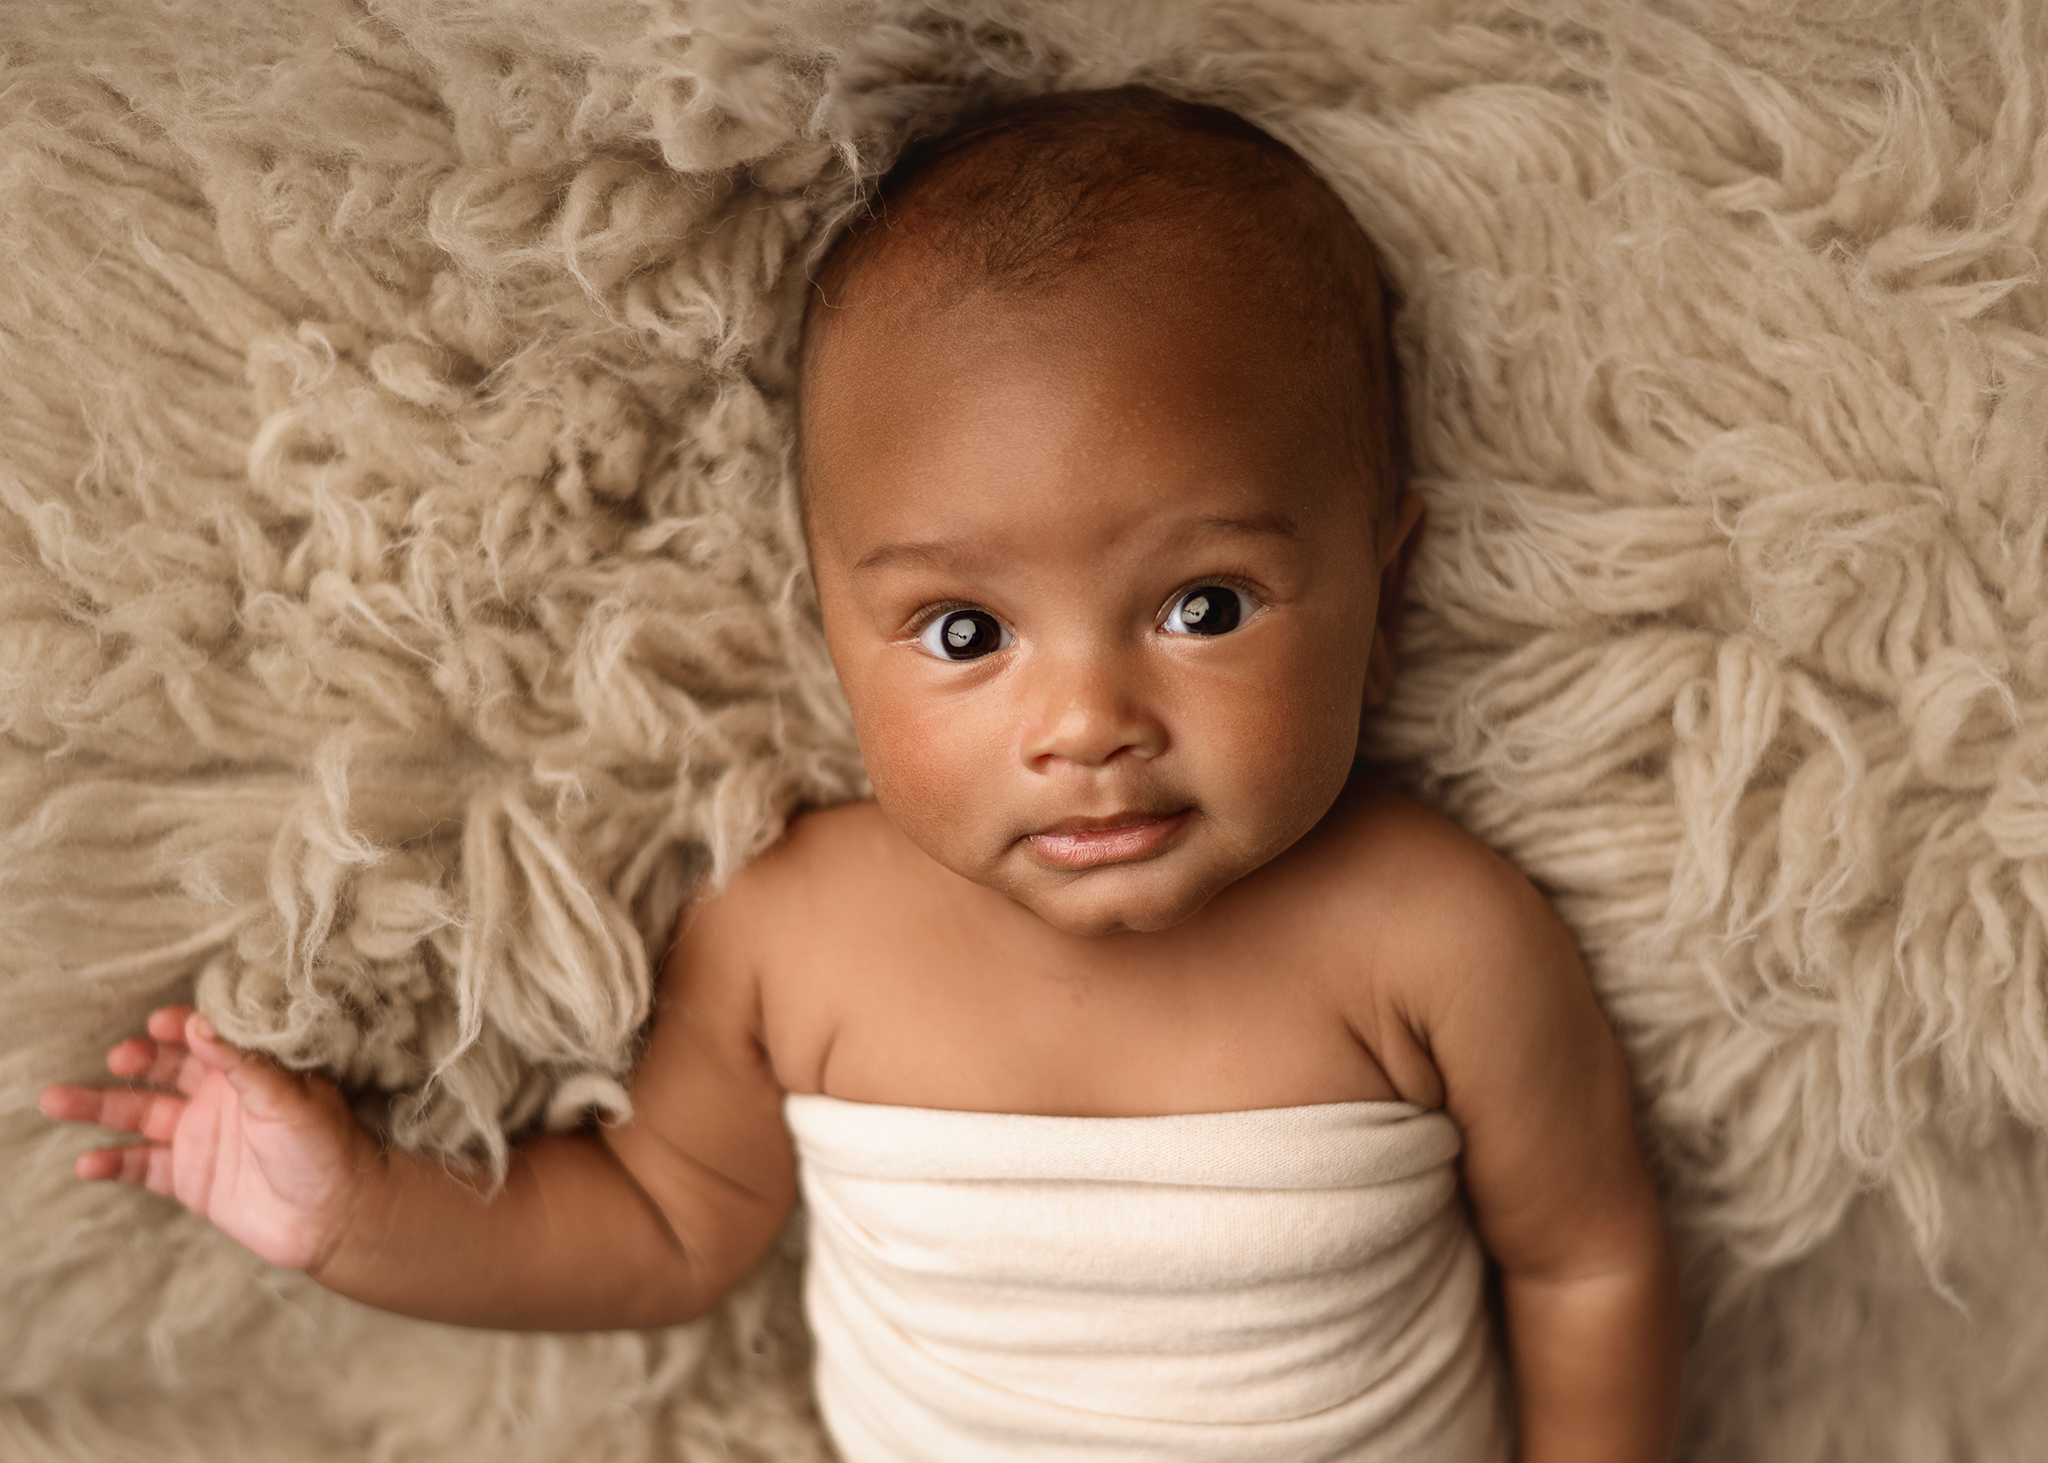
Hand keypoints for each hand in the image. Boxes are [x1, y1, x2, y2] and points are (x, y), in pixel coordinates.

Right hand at [39, 1005, 378, 1273]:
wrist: (336, 1216)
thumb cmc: (327, 1148)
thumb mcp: (288, 1097)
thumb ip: (242, 1064)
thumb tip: (199, 1025)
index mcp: (249, 1071)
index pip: (205, 1038)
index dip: (180, 1027)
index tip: (158, 1022)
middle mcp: (219, 1099)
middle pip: (163, 1071)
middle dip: (136, 1060)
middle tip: (119, 1057)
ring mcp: (200, 1138)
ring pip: (139, 1115)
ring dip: (99, 1108)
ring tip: (56, 1100)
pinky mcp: (190, 1179)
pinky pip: (142, 1166)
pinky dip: (113, 1163)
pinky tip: (88, 1163)